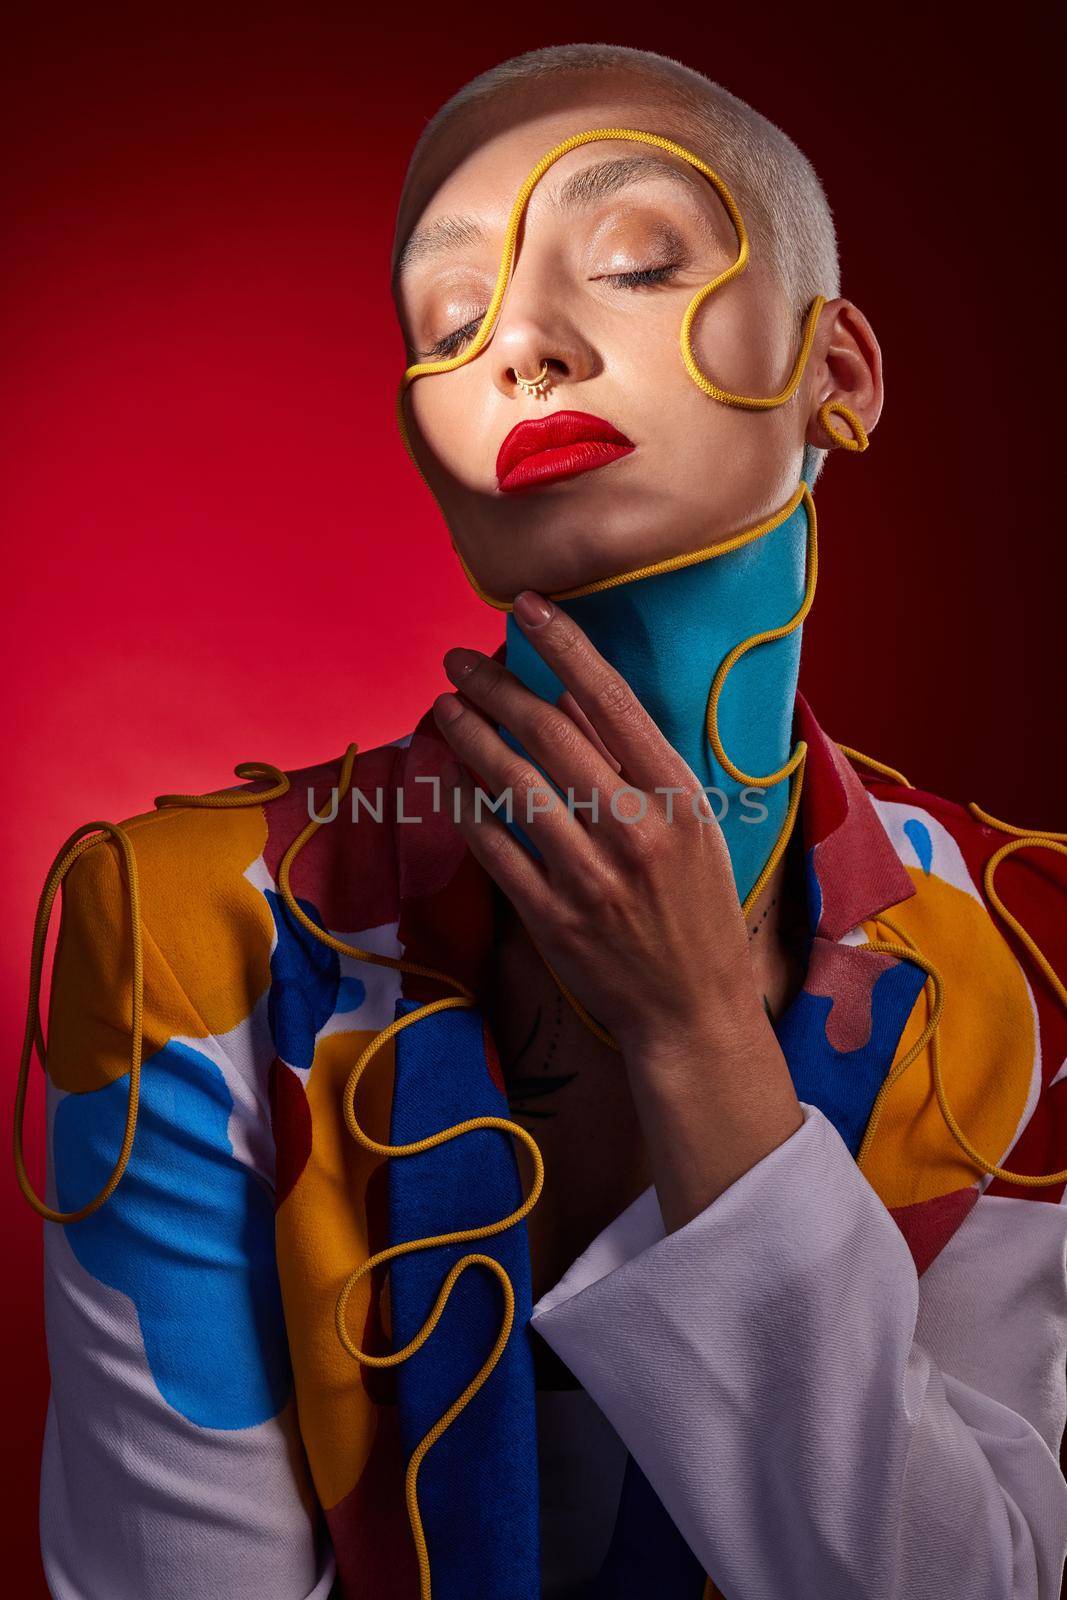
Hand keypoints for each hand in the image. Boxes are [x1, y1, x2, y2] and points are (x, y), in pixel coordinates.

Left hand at [433, 588, 766, 1064]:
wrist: (691, 1008)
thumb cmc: (697, 907)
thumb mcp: (695, 827)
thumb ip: (641, 765)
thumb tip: (578, 695)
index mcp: (679, 797)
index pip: (613, 701)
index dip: (563, 646)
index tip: (524, 606)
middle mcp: (636, 831)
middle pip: (549, 735)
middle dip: (495, 686)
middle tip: (458, 660)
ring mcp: (590, 877)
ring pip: (512, 786)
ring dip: (469, 738)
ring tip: (444, 708)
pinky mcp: (552, 918)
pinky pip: (495, 849)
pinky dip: (470, 810)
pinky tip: (455, 783)